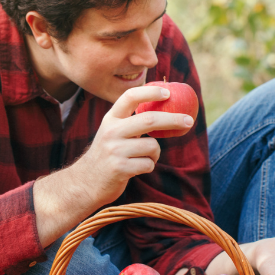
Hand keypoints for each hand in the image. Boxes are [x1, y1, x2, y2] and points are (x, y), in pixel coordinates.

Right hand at [33, 85, 193, 243]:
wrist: (85, 183)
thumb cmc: (108, 155)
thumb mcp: (113, 132)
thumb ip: (131, 121)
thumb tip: (164, 107)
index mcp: (111, 119)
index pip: (130, 97)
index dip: (150, 92)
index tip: (168, 92)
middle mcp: (111, 131)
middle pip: (149, 119)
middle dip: (173, 120)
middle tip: (189, 121)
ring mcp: (114, 150)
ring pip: (152, 146)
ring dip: (156, 153)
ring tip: (144, 158)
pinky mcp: (119, 168)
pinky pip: (148, 164)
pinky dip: (149, 166)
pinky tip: (136, 168)